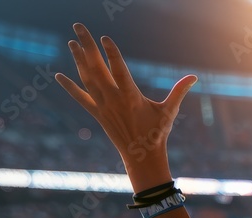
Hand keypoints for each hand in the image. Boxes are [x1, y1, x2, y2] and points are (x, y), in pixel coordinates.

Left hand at [56, 24, 196, 188]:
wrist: (141, 156)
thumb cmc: (157, 133)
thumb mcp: (169, 110)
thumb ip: (179, 91)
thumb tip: (194, 77)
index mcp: (131, 97)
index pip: (119, 70)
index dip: (111, 53)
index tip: (105, 38)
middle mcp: (114, 100)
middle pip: (97, 68)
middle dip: (87, 46)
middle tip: (78, 26)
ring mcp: (103, 107)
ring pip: (87, 79)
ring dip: (78, 59)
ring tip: (71, 42)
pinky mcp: (97, 114)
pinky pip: (80, 98)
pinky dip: (69, 87)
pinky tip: (57, 75)